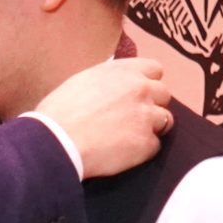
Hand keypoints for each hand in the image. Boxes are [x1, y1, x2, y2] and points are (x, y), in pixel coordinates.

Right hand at [31, 57, 171, 178]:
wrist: (57, 141)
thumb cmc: (59, 112)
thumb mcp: (83, 81)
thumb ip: (108, 81)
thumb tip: (115, 87)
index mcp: (124, 71)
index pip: (155, 69)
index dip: (148, 82)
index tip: (138, 93)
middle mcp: (141, 89)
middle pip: (164, 94)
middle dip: (152, 105)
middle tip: (133, 118)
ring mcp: (147, 116)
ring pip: (165, 120)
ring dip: (150, 127)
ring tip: (127, 137)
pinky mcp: (147, 143)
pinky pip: (154, 146)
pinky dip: (142, 150)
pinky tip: (122, 152)